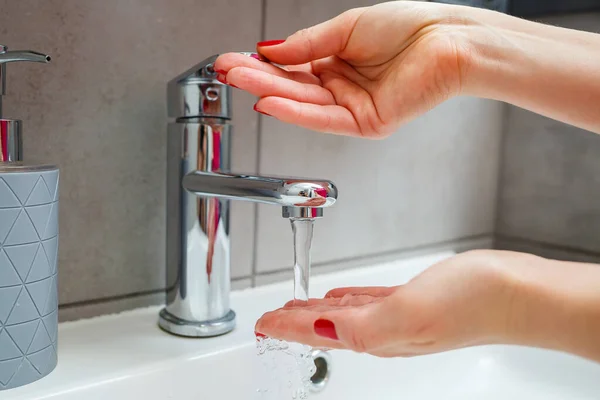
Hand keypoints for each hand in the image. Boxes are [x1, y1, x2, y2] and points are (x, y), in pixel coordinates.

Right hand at [214, 1, 474, 137]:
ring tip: (238, 82)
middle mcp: (341, 87)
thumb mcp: (346, 28)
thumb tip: (269, 50)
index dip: (262, 64)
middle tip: (226, 71)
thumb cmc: (410, 28)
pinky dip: (296, 111)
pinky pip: (324, 118)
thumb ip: (307, 44)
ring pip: (303, 103)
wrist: (450, 40)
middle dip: (257, 78)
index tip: (234, 59)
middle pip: (292, 87)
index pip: (291, 67)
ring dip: (269, 93)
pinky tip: (270, 103)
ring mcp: (352, 107)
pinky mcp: (365, 123)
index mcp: (337, 62)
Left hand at [255, 250, 518, 356]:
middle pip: (326, 328)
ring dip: (318, 312)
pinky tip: (342, 296)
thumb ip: (361, 326)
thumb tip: (321, 331)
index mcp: (377, 337)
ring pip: (345, 315)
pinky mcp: (416, 300)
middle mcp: (385, 331)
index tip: (261, 324)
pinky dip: (348, 300)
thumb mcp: (407, 313)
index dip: (286, 328)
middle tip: (274, 317)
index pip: (318, 334)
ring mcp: (401, 316)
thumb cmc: (473, 304)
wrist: (518, 295)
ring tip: (299, 306)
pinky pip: (369, 302)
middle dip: (297, 323)